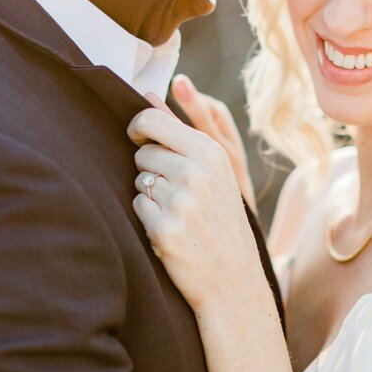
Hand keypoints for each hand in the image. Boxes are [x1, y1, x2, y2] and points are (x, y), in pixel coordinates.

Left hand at [128, 96, 266, 316]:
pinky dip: (148, 219)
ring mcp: (181, 203)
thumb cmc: (221, 219)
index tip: (142, 142)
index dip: (139, 130)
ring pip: (139, 181)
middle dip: (150, 170)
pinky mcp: (165, 230)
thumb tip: (146, 93)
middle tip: (176, 192)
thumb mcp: (214, 171)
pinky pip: (137, 207)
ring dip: (151, 196)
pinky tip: (172, 231)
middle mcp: (197, 174)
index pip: (151, 121)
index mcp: (211, 154)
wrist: (234, 278)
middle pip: (142, 154)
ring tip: (178, 213)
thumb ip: (180, 131)